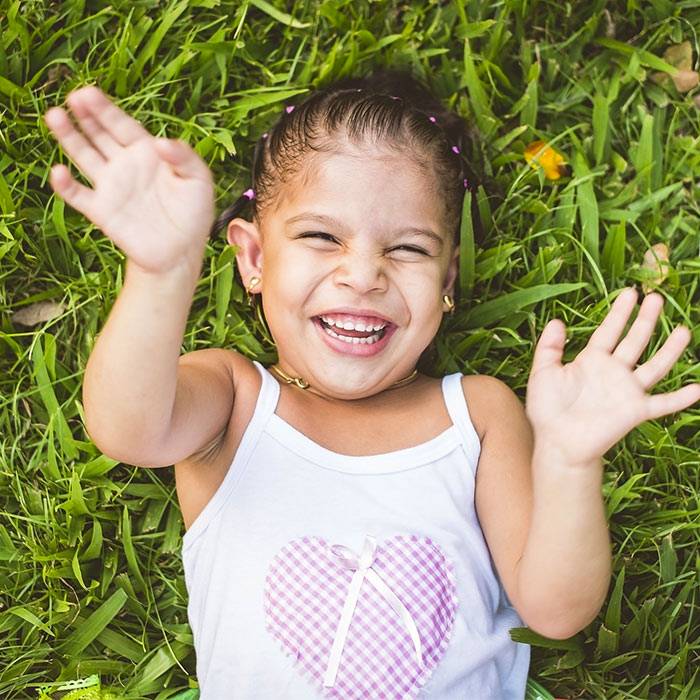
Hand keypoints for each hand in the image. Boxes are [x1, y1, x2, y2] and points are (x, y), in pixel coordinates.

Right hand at [44, 85, 214, 273]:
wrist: (181, 251)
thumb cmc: (194, 213)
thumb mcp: (199, 180)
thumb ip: (185, 157)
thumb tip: (162, 142)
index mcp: (147, 153)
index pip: (122, 125)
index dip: (106, 109)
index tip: (88, 92)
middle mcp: (124, 165)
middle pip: (99, 134)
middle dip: (86, 116)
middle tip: (73, 97)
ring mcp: (110, 187)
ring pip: (83, 155)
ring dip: (68, 137)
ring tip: (54, 116)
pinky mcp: (101, 211)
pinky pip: (78, 195)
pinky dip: (65, 185)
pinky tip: (59, 172)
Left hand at [525, 287, 698, 466]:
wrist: (557, 442)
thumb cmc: (547, 409)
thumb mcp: (543, 373)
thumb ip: (549, 347)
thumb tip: (556, 320)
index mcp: (592, 360)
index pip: (610, 331)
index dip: (620, 313)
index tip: (631, 292)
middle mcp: (613, 372)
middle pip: (634, 341)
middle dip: (646, 320)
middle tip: (656, 298)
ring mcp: (627, 391)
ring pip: (654, 366)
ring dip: (670, 350)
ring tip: (684, 330)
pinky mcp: (635, 411)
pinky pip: (663, 404)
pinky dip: (681, 398)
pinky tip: (698, 388)